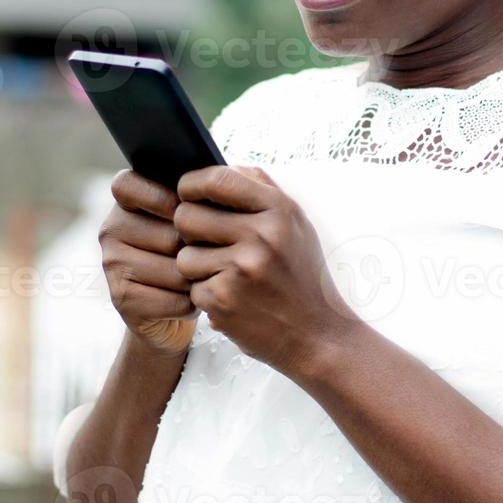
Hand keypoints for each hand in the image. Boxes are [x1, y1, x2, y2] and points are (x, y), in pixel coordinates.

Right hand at [98, 169, 199, 357]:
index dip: (163, 197)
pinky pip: (174, 298)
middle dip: (199, 249)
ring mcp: (112, 265)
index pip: (128, 184)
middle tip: (207, 255)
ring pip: (177, 268)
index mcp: (125, 202)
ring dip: (200, 278)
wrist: (170, 312)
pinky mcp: (121, 299)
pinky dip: (192, 303)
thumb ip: (197, 197)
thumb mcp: (193, 219)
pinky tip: (190, 300)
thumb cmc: (191, 254)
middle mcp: (111, 230)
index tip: (185, 209)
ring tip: (201, 278)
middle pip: (170, 233)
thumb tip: (218, 181)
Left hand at [173, 165, 358, 378]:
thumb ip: (262, 190)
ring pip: (184, 255)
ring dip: (196, 268)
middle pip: (187, 216)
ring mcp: (241, 269)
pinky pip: (191, 287)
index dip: (191, 184)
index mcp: (278, 210)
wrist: (318, 335)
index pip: (216, 179)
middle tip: (206, 243)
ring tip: (225, 276)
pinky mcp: (224, 300)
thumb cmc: (302, 275)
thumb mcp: (296, 224)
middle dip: (189, 231)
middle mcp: (261, 236)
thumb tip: (225, 167)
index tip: (188, 194)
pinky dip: (206, 295)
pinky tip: (232, 299)